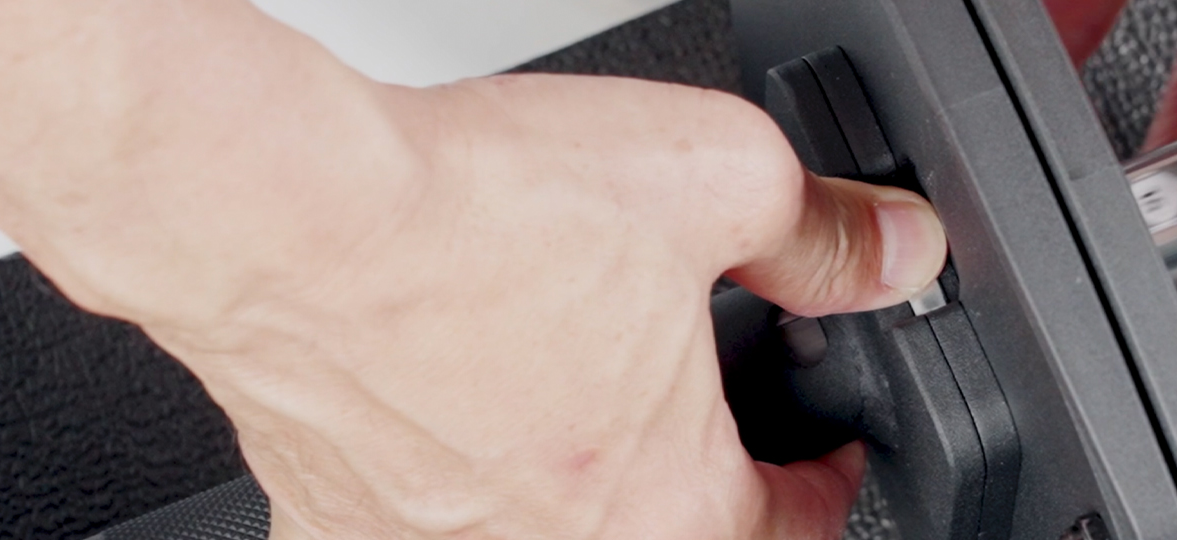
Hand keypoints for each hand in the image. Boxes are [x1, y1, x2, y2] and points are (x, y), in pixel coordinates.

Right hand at [0, 2, 947, 537]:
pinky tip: (444, 386)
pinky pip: (421, 506)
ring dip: (570, 458)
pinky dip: (448, 456)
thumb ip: (822, 233)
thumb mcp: (719, 178)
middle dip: (692, 461)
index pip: (795, 529)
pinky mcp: (336, 514)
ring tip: (562, 363)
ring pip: (540, 518)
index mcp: (668, 505)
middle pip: (666, 525)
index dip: (825, 478)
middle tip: (686, 384)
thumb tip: (889, 248)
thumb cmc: (471, 216)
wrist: (288, 213)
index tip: (821, 452)